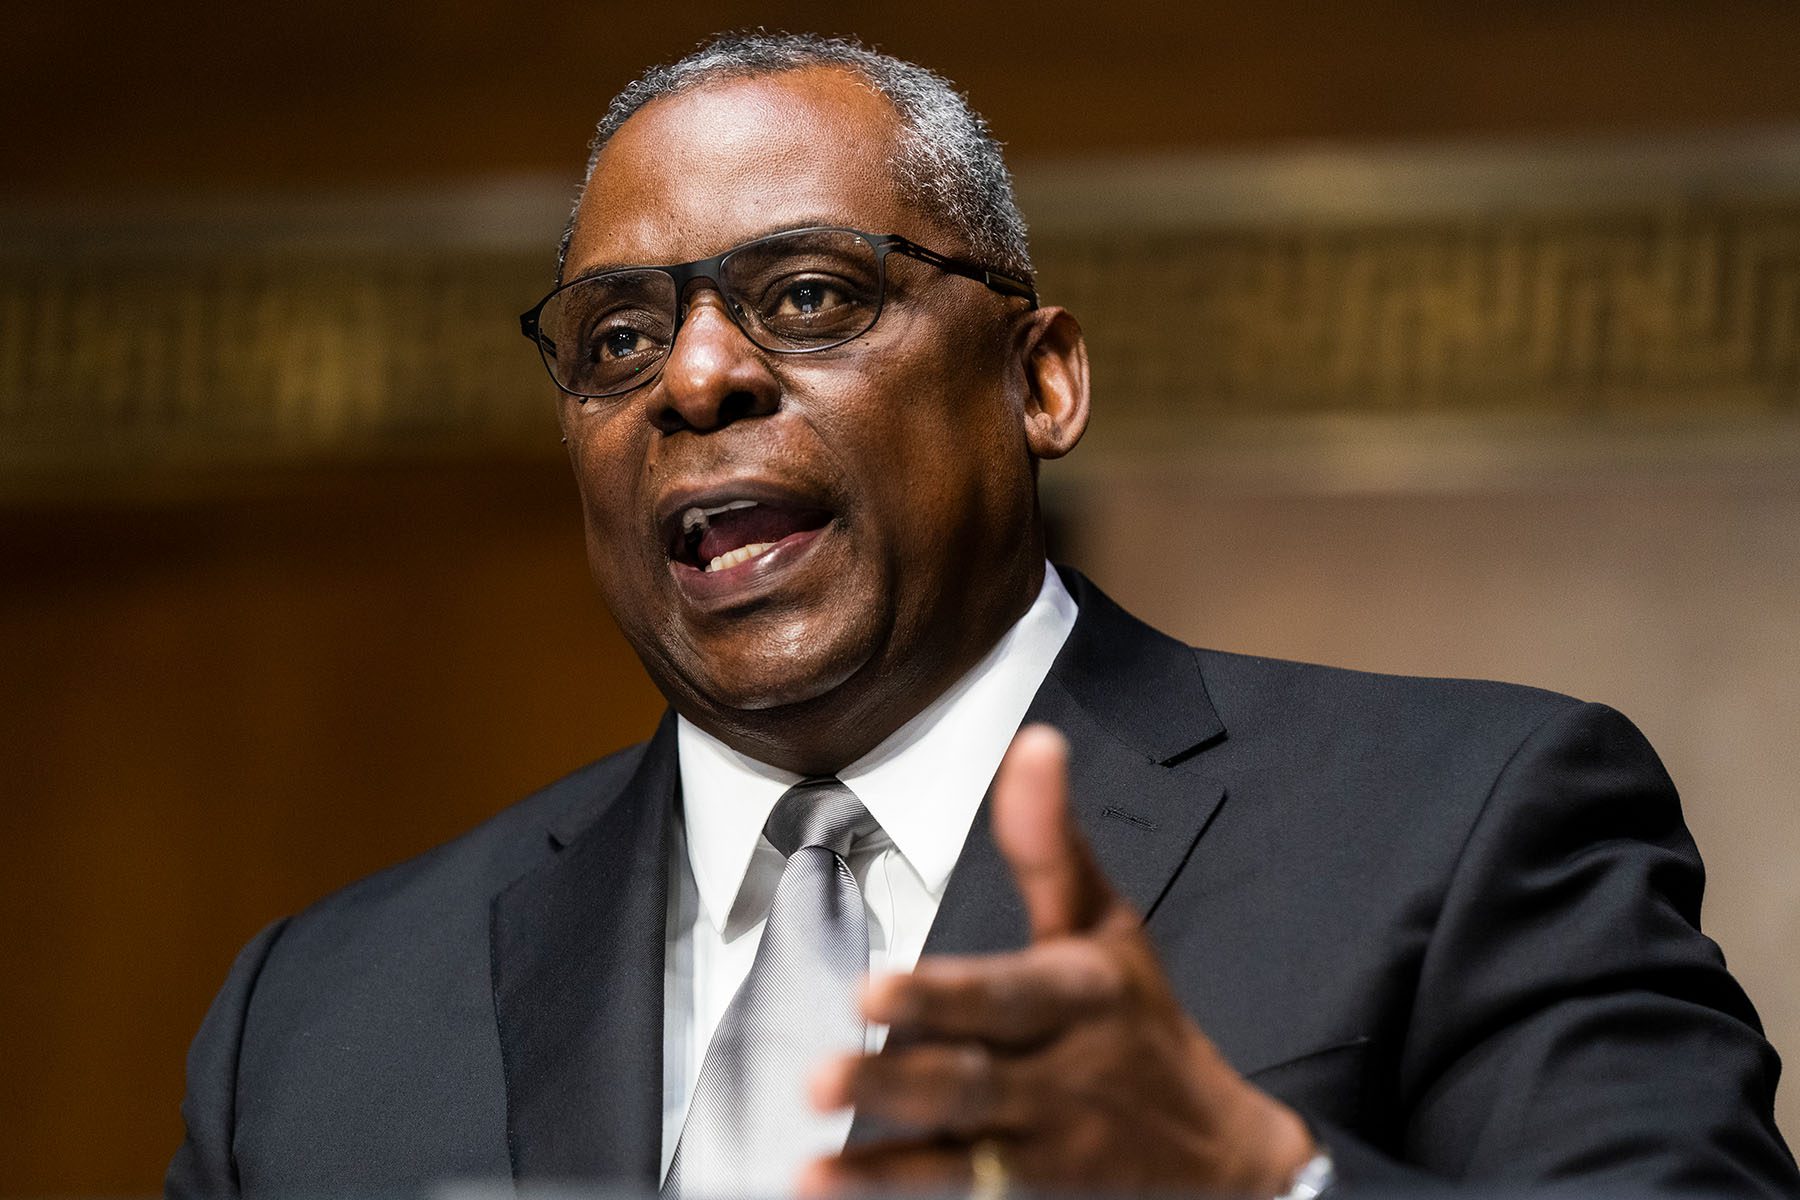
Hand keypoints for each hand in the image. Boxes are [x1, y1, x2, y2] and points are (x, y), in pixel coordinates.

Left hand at [803, 724, 1315, 1196]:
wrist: (1221, 1153)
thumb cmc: (1140, 1020)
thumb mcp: (1107, 923)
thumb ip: (1051, 844)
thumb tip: (1033, 745)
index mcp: (1078, 996)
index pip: (1006, 994)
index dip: (942, 996)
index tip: (872, 990)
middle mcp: (1063, 1077)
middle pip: (974, 1082)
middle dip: (898, 1081)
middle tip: (821, 1077)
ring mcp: (1049, 1149)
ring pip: (962, 1160)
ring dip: (883, 1166)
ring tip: (812, 1170)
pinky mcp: (1036, 1198)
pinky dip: (899, 1196)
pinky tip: (834, 1193)